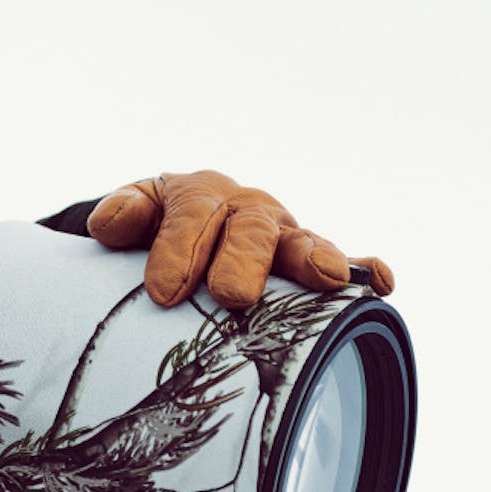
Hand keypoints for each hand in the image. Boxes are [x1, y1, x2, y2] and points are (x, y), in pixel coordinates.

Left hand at [87, 170, 393, 308]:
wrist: (186, 232)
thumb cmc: (157, 235)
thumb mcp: (137, 219)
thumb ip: (125, 215)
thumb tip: (108, 224)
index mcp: (198, 197)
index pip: (189, 216)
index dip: (178, 247)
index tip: (163, 290)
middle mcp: (245, 211)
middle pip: (247, 230)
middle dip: (242, 261)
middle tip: (231, 294)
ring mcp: (281, 234)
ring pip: (297, 241)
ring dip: (313, 256)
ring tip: (328, 277)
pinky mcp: (308, 258)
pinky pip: (344, 258)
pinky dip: (364, 267)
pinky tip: (382, 281)